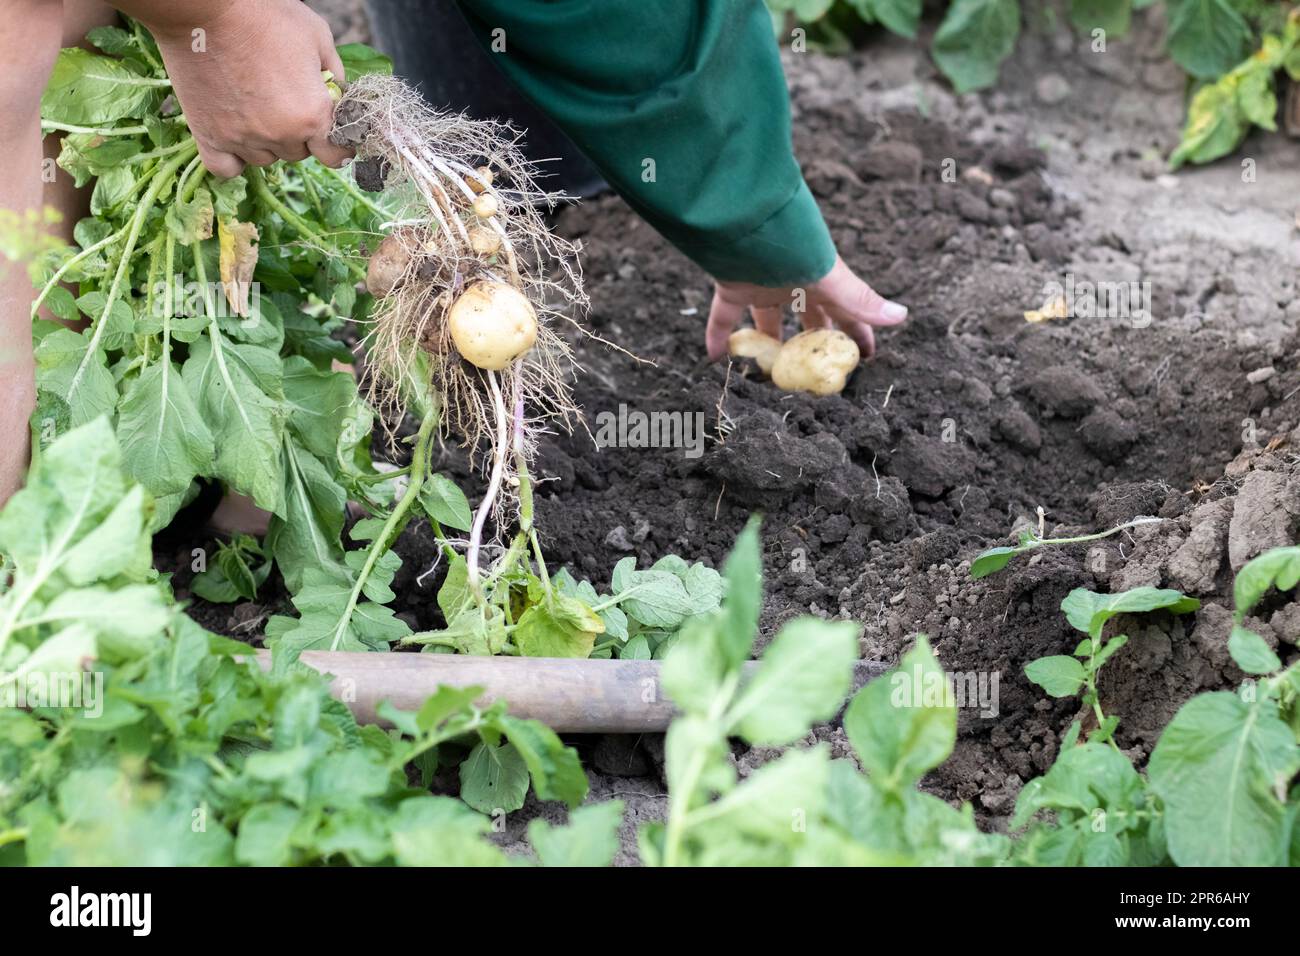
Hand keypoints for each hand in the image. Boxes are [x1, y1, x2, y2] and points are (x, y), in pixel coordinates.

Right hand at [142, 0, 352, 177]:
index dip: (337, 145)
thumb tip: (338, 93)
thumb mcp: (317, 37)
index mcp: (311, 115)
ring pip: (265, 159)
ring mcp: (243, 139)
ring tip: (256, 107)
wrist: (204, 10)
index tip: (331, 135)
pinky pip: (226, 168)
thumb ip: (335, 73)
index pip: (335, 155)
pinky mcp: (209, 136)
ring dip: (267, 142)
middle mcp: (280, 135)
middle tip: (284, 100)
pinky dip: (233, 159)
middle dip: (298, 132)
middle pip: (298, 153)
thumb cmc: (264, 16)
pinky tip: (236, 138)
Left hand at [705, 255, 908, 360]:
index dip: (857, 334)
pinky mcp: (732, 287)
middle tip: (815, 374)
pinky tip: (716, 359)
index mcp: (822, 282)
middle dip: (812, 345)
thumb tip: (903, 315)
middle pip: (807, 320)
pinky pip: (723, 317)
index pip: (846, 313)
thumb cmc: (798, 249)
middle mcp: (794, 285)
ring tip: (771, 375)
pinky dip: (718, 336)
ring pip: (766, 321)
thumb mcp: (833, 281)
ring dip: (769, 345)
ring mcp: (763, 286)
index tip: (865, 359)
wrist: (749, 225)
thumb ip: (861, 302)